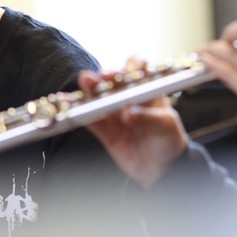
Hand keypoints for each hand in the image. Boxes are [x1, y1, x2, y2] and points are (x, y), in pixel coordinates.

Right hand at [80, 58, 189, 188]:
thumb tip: (128, 112)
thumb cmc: (170, 141)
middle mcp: (127, 97)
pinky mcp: (104, 130)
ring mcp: (114, 113)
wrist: (162, 170)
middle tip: (102, 78)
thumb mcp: (166, 126)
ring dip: (89, 87)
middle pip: (112, 80)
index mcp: (146, 90)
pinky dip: (78, 111)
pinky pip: (89, 118)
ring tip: (85, 82)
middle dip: (105, 75)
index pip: (138, 68)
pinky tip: (67, 103)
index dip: (131, 66)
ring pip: (98, 95)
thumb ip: (148, 117)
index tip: (125, 74)